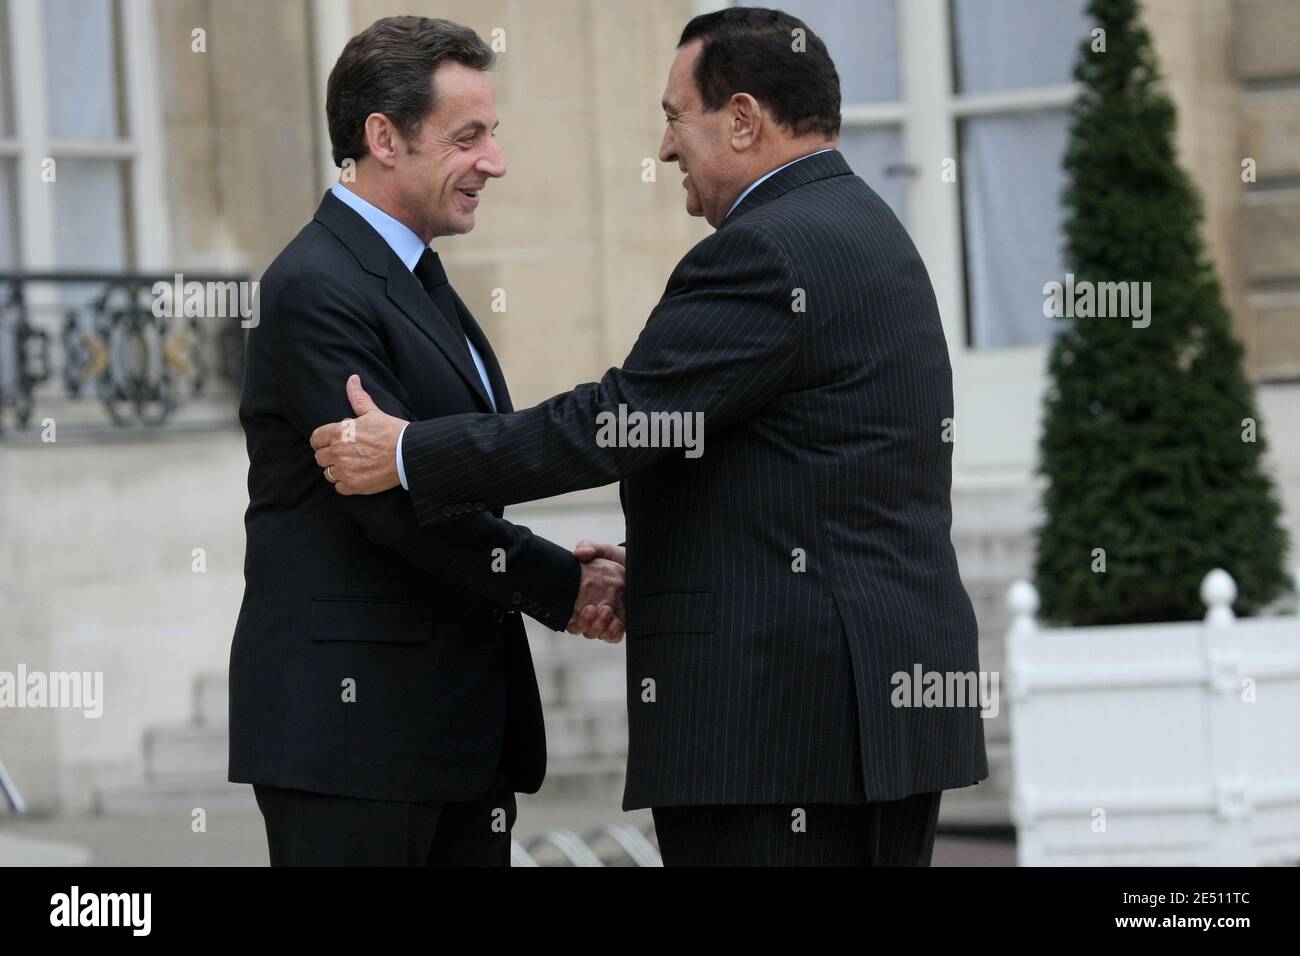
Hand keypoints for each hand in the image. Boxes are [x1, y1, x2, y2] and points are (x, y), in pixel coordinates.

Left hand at [310, 375, 408, 494]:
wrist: (408, 453)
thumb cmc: (391, 431)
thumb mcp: (373, 412)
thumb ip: (357, 397)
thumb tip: (352, 379)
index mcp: (338, 432)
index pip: (315, 439)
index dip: (322, 441)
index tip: (331, 443)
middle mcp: (337, 451)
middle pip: (320, 457)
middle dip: (330, 456)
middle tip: (345, 454)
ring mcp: (344, 470)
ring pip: (328, 473)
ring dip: (337, 470)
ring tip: (351, 466)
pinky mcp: (353, 485)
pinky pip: (339, 487)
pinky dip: (346, 484)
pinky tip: (357, 476)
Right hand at [568, 540, 625, 642]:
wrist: (639, 563)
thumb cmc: (616, 559)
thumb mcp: (602, 549)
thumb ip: (589, 547)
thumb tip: (579, 553)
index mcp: (582, 597)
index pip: (571, 618)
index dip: (574, 620)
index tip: (580, 608)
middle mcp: (594, 609)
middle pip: (583, 629)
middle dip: (586, 623)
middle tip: (593, 608)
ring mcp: (608, 616)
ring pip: (598, 634)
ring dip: (599, 627)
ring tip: (606, 610)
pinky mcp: (622, 620)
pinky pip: (614, 636)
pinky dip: (613, 633)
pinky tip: (615, 623)